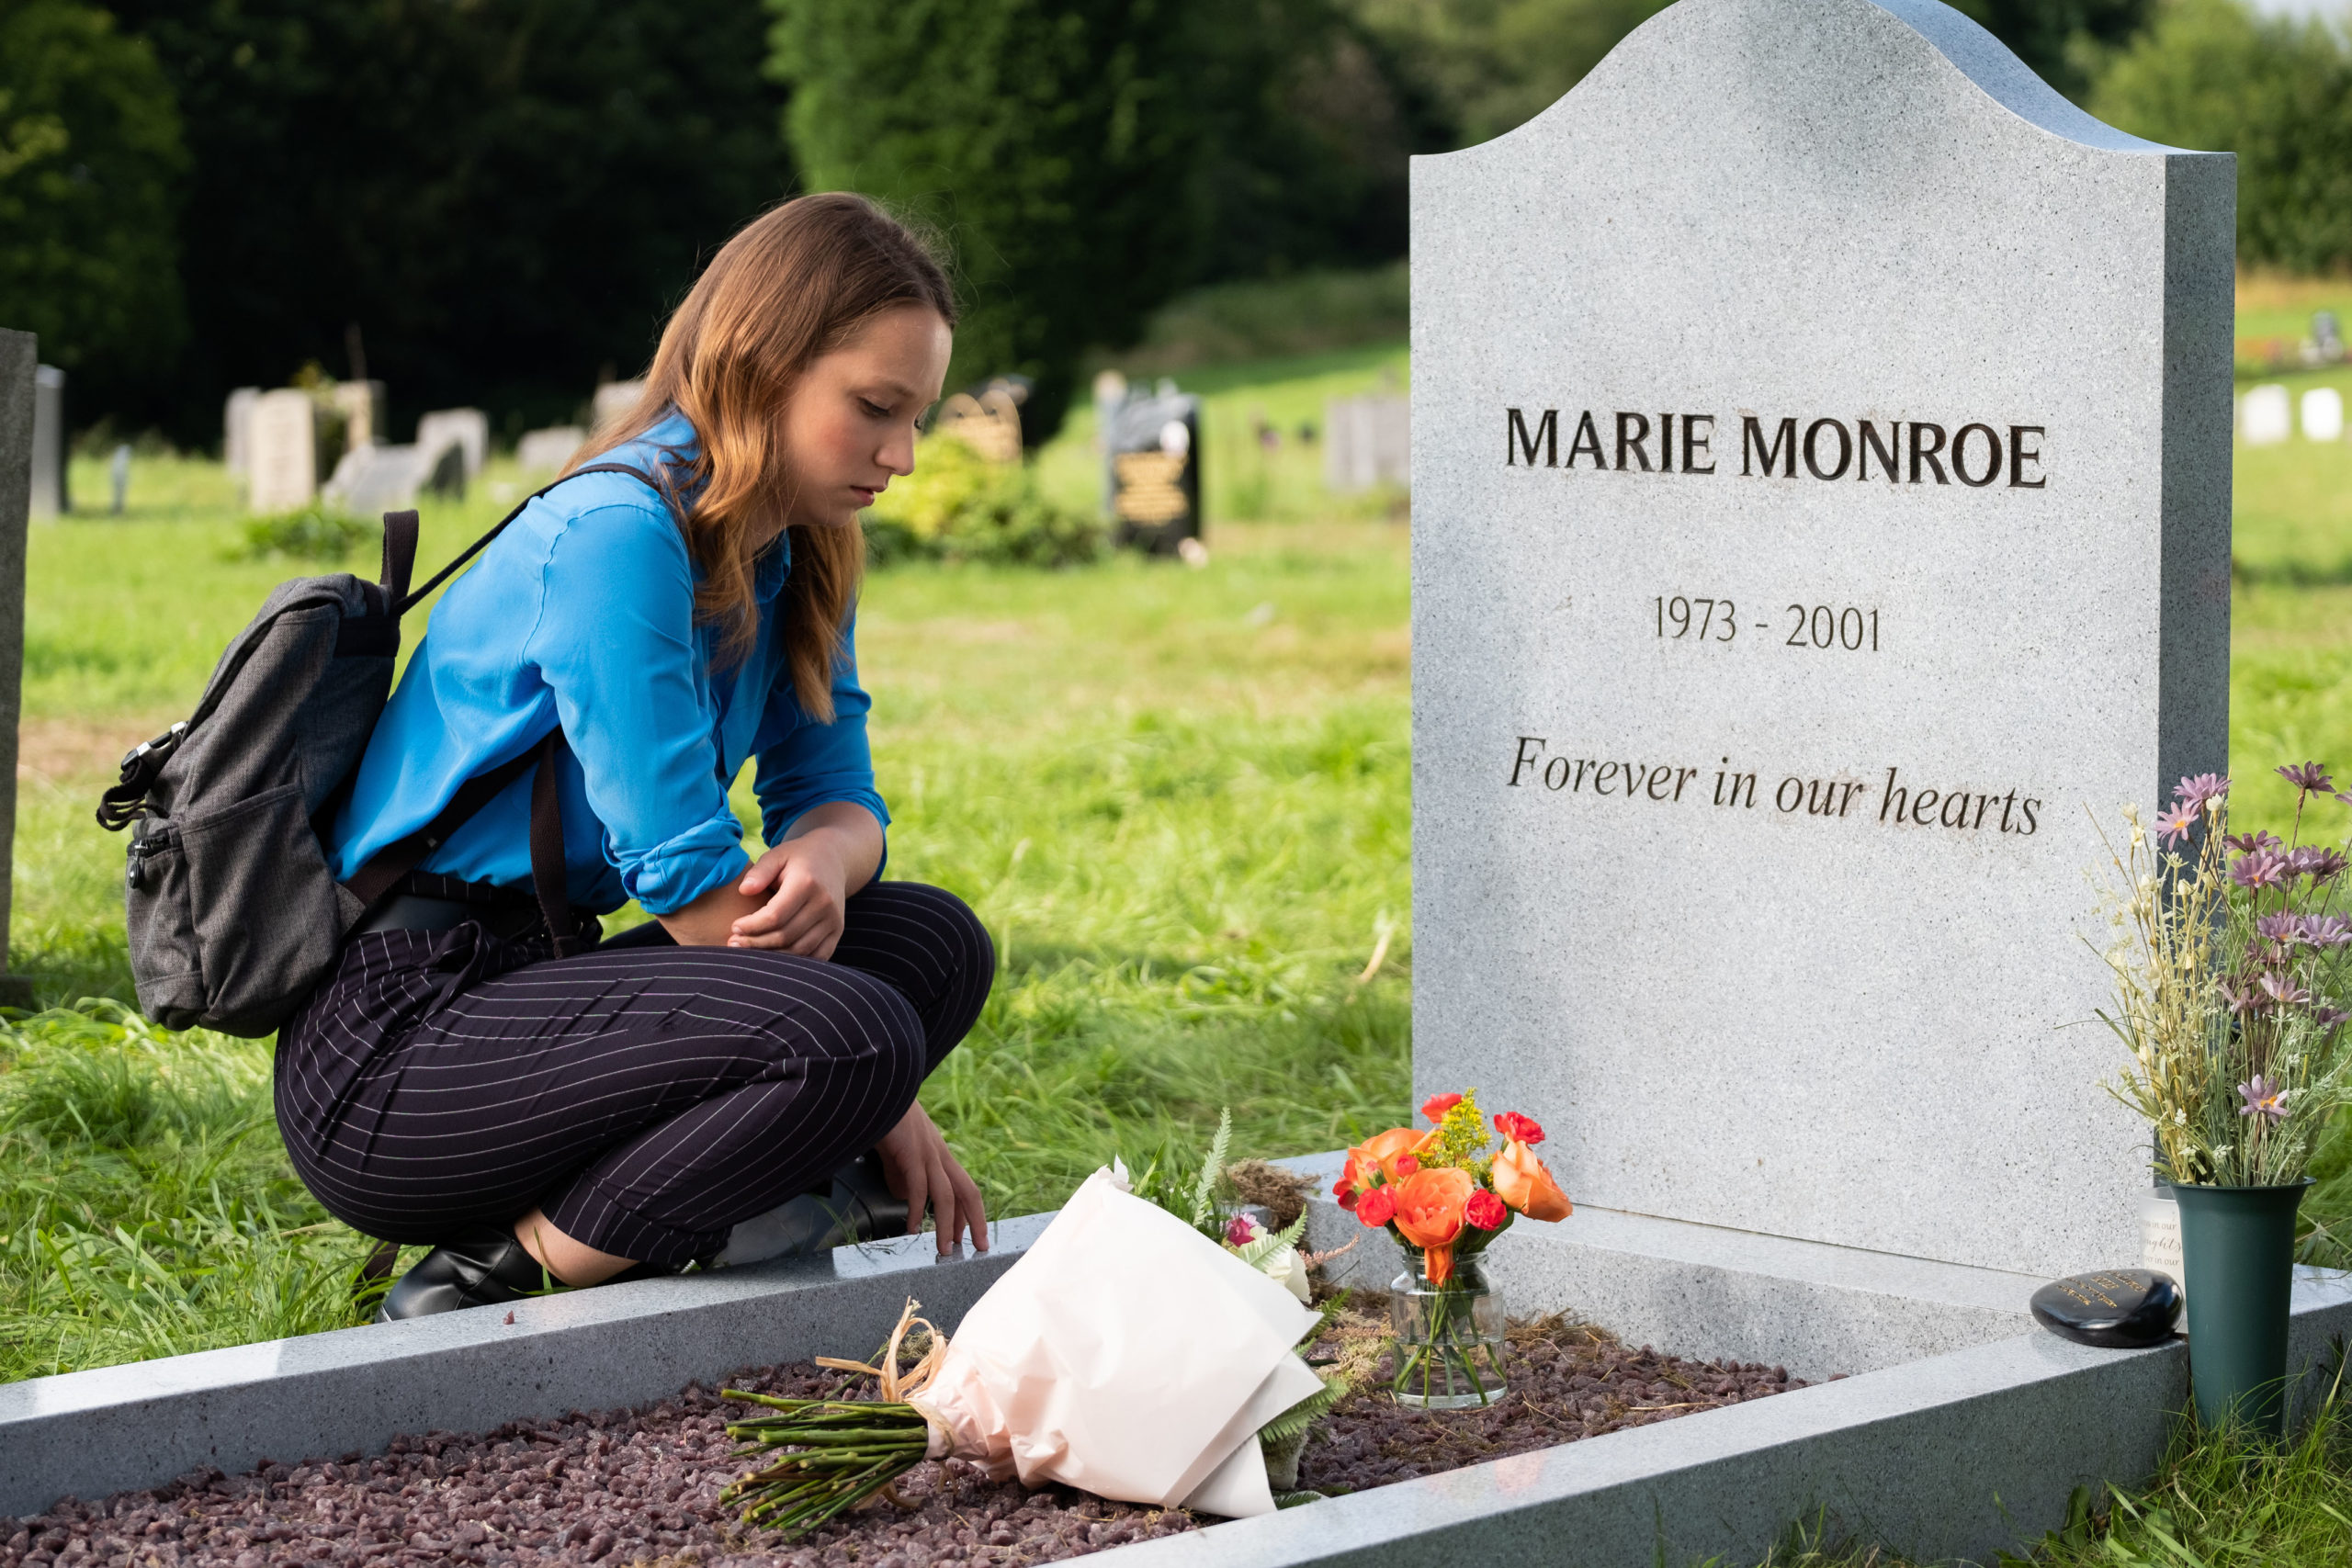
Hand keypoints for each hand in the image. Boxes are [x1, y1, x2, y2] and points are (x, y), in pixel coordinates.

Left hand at [730, 831, 851, 956]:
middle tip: (734, 944)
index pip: (775, 916)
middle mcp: (824, 904)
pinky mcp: (838, 931)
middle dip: (756, 944)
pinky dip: (795, 961)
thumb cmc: (798, 858)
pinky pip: (817, 956)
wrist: (834, 860)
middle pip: (785, 936)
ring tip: (750, 953)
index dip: (751, 926)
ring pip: (800, 950)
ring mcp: (834, 920)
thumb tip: (744, 890)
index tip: (734, 927)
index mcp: (807, 883)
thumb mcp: (777, 855)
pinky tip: (775, 958)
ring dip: (772, 956)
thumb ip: (760, 871)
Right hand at [875, 1101, 989, 1256]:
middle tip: (979, 1248)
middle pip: (967, 1191)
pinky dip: (916, 1209)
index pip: (963, 1188)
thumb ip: (904, 1175)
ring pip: (945, 1195)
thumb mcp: (899, 1152)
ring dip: (946, 1225)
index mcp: (940, 1153)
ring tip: (944, 1249)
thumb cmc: (886, 1117)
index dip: (968, 1214)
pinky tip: (912, 1227)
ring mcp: (927, 1152)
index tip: (967, 1237)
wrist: (881, 1087)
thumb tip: (906, 1197)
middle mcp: (940, 1154)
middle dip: (976, 1221)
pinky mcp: (911, 1151)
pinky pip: (918, 1186)